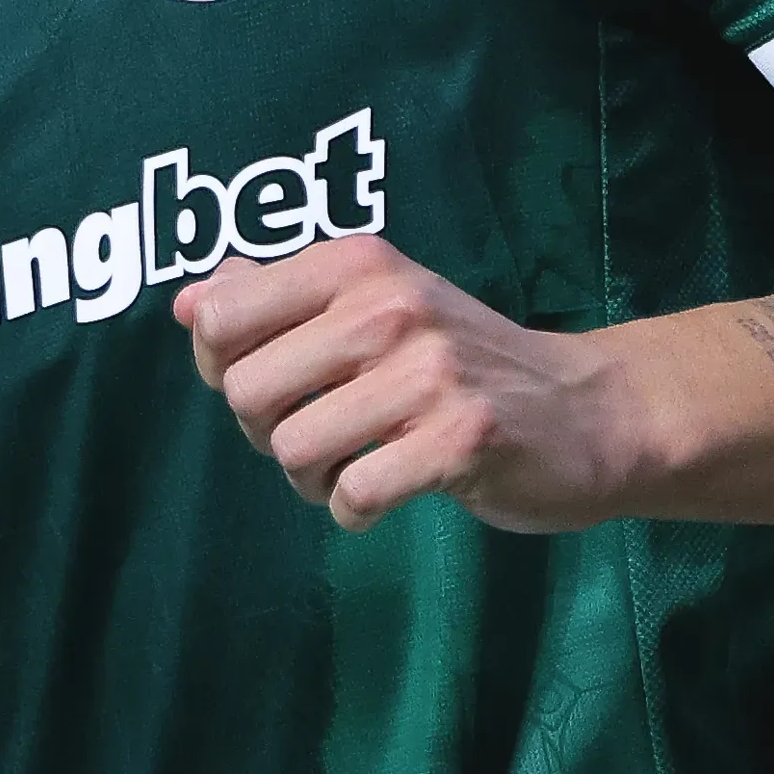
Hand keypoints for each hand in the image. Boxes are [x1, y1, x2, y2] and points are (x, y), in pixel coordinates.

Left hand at [175, 237, 653, 533]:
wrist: (587, 410)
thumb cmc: (456, 360)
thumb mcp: (370, 304)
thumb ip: (274, 297)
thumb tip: (187, 302)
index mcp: (354, 264)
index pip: (221, 316)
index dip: (224, 368)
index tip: (270, 385)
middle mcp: (388, 306)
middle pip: (248, 392)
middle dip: (266, 432)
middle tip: (318, 436)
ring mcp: (428, 371)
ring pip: (293, 447)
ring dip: (310, 478)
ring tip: (352, 465)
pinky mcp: (460, 439)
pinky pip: (355, 493)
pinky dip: (354, 509)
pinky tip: (384, 492)